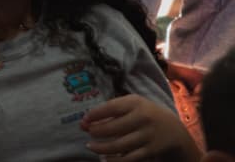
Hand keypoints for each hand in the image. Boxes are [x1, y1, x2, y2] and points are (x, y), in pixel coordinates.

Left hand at [81, 93, 197, 160]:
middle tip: (88, 133)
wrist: (174, 130)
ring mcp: (147, 135)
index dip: (95, 114)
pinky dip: (115, 160)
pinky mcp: (151, 150)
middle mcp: (142, 118)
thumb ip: (111, 109)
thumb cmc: (144, 114)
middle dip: (96, 131)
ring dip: (101, 147)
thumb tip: (86, 120)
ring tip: (91, 146)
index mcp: (135, 103)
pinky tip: (105, 158)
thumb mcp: (132, 104)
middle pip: (113, 127)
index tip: (84, 120)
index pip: (111, 108)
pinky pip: (129, 158)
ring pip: (119, 145)